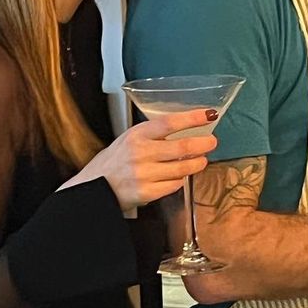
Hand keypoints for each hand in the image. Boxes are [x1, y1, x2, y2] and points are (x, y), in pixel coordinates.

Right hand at [59, 108, 216, 208]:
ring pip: (182, 168)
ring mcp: (144, 174)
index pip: (170, 122)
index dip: (192, 118)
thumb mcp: (131, 138)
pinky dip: (181, 179)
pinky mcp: (147, 192)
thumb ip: (155, 134)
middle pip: (182, 147)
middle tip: (211, 142)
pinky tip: (180, 175)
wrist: (96, 186)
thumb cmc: (116, 160)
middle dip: (203, 144)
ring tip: (201, 160)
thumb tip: (187, 129)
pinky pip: (174, 185)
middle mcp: (140, 153)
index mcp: (137, 135)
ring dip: (197, 163)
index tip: (208, 114)